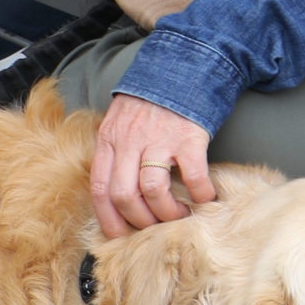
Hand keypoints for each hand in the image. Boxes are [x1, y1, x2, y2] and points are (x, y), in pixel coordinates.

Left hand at [90, 94, 215, 238]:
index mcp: (109, 140)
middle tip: (154, 227)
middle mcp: (129, 140)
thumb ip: (115, 153)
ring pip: (153, 191)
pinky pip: (193, 177)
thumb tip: (118, 196)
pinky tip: (205, 197)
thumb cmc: (150, 103)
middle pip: (124, 195)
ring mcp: (159, 138)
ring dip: (166, 212)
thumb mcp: (120, 123)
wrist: (181, 67)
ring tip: (179, 216)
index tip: (120, 236)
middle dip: (139, 221)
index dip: (108, 219)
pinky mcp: (189, 137)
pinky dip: (200, 194)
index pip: (99, 188)